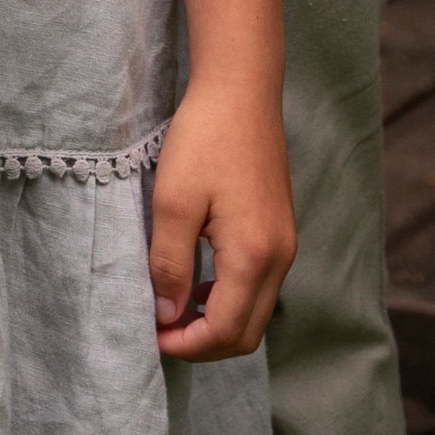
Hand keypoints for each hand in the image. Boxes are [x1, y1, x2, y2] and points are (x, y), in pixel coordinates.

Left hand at [149, 75, 295, 360]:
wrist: (241, 89)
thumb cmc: (205, 139)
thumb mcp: (173, 202)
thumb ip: (170, 265)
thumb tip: (167, 316)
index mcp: (253, 256)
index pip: (225, 331)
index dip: (186, 345)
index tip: (149, 337)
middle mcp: (279, 258)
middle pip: (246, 333)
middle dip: (203, 343)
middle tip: (160, 332)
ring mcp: (284, 245)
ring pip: (255, 311)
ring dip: (216, 322)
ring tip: (172, 309)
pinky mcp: (280, 230)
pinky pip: (258, 285)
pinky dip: (228, 297)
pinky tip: (198, 281)